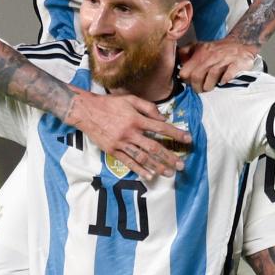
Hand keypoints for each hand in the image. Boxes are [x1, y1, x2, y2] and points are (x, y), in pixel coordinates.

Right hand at [65, 90, 190, 179]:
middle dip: (169, 157)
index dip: (176, 134)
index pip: (161, 127)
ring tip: (169, 173)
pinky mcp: (113, 150)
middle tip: (181, 165)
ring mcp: (121, 143)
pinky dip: (139, 169)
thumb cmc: (109, 104)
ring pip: (143, 157)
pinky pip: (128, 162)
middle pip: (154, 147)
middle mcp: (130, 132)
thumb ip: (147, 107)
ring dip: (158, 166)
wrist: (86, 111)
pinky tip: (149, 175)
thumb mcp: (129, 99)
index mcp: (136, 119)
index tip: (188, 139)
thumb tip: (162, 117)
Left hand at [178, 38, 258, 92]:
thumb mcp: (199, 46)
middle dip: (197, 87)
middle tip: (201, 89)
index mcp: (200, 52)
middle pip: (197, 77)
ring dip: (209, 86)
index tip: (190, 82)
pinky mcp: (237, 63)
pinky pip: (228, 75)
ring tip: (211, 87)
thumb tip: (176, 62)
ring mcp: (224, 59)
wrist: (241, 44)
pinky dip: (224, 80)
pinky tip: (223, 82)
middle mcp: (211, 56)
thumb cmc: (218, 49)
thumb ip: (185, 53)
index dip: (187, 80)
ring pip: (211, 77)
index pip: (186, 72)